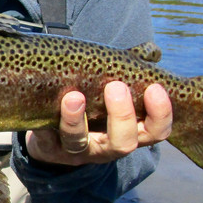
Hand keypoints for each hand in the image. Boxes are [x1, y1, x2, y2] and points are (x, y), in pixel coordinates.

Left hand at [25, 81, 171, 166]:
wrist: (55, 135)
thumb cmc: (94, 105)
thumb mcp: (113, 91)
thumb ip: (130, 72)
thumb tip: (151, 51)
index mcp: (131, 133)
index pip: (157, 131)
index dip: (160, 114)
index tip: (155, 88)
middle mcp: (107, 146)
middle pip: (123, 142)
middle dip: (121, 115)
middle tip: (115, 86)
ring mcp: (78, 152)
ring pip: (79, 142)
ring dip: (76, 120)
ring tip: (74, 96)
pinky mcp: (50, 150)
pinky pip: (46, 142)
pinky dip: (44, 130)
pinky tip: (42, 114)